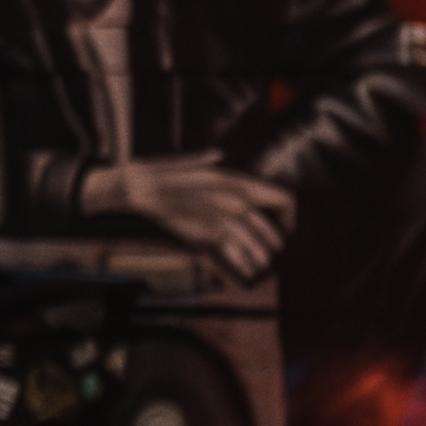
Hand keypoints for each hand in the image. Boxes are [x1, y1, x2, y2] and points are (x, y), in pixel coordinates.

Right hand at [91, 156, 286, 279]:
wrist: (139, 187)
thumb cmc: (161, 175)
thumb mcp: (187, 162)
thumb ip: (205, 160)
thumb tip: (217, 154)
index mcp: (232, 179)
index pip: (277, 195)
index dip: (286, 211)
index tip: (284, 222)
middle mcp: (232, 195)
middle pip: (263, 221)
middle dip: (271, 238)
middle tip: (274, 250)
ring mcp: (221, 213)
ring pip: (251, 239)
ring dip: (258, 254)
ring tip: (261, 266)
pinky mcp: (208, 230)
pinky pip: (233, 249)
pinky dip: (241, 260)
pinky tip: (245, 270)